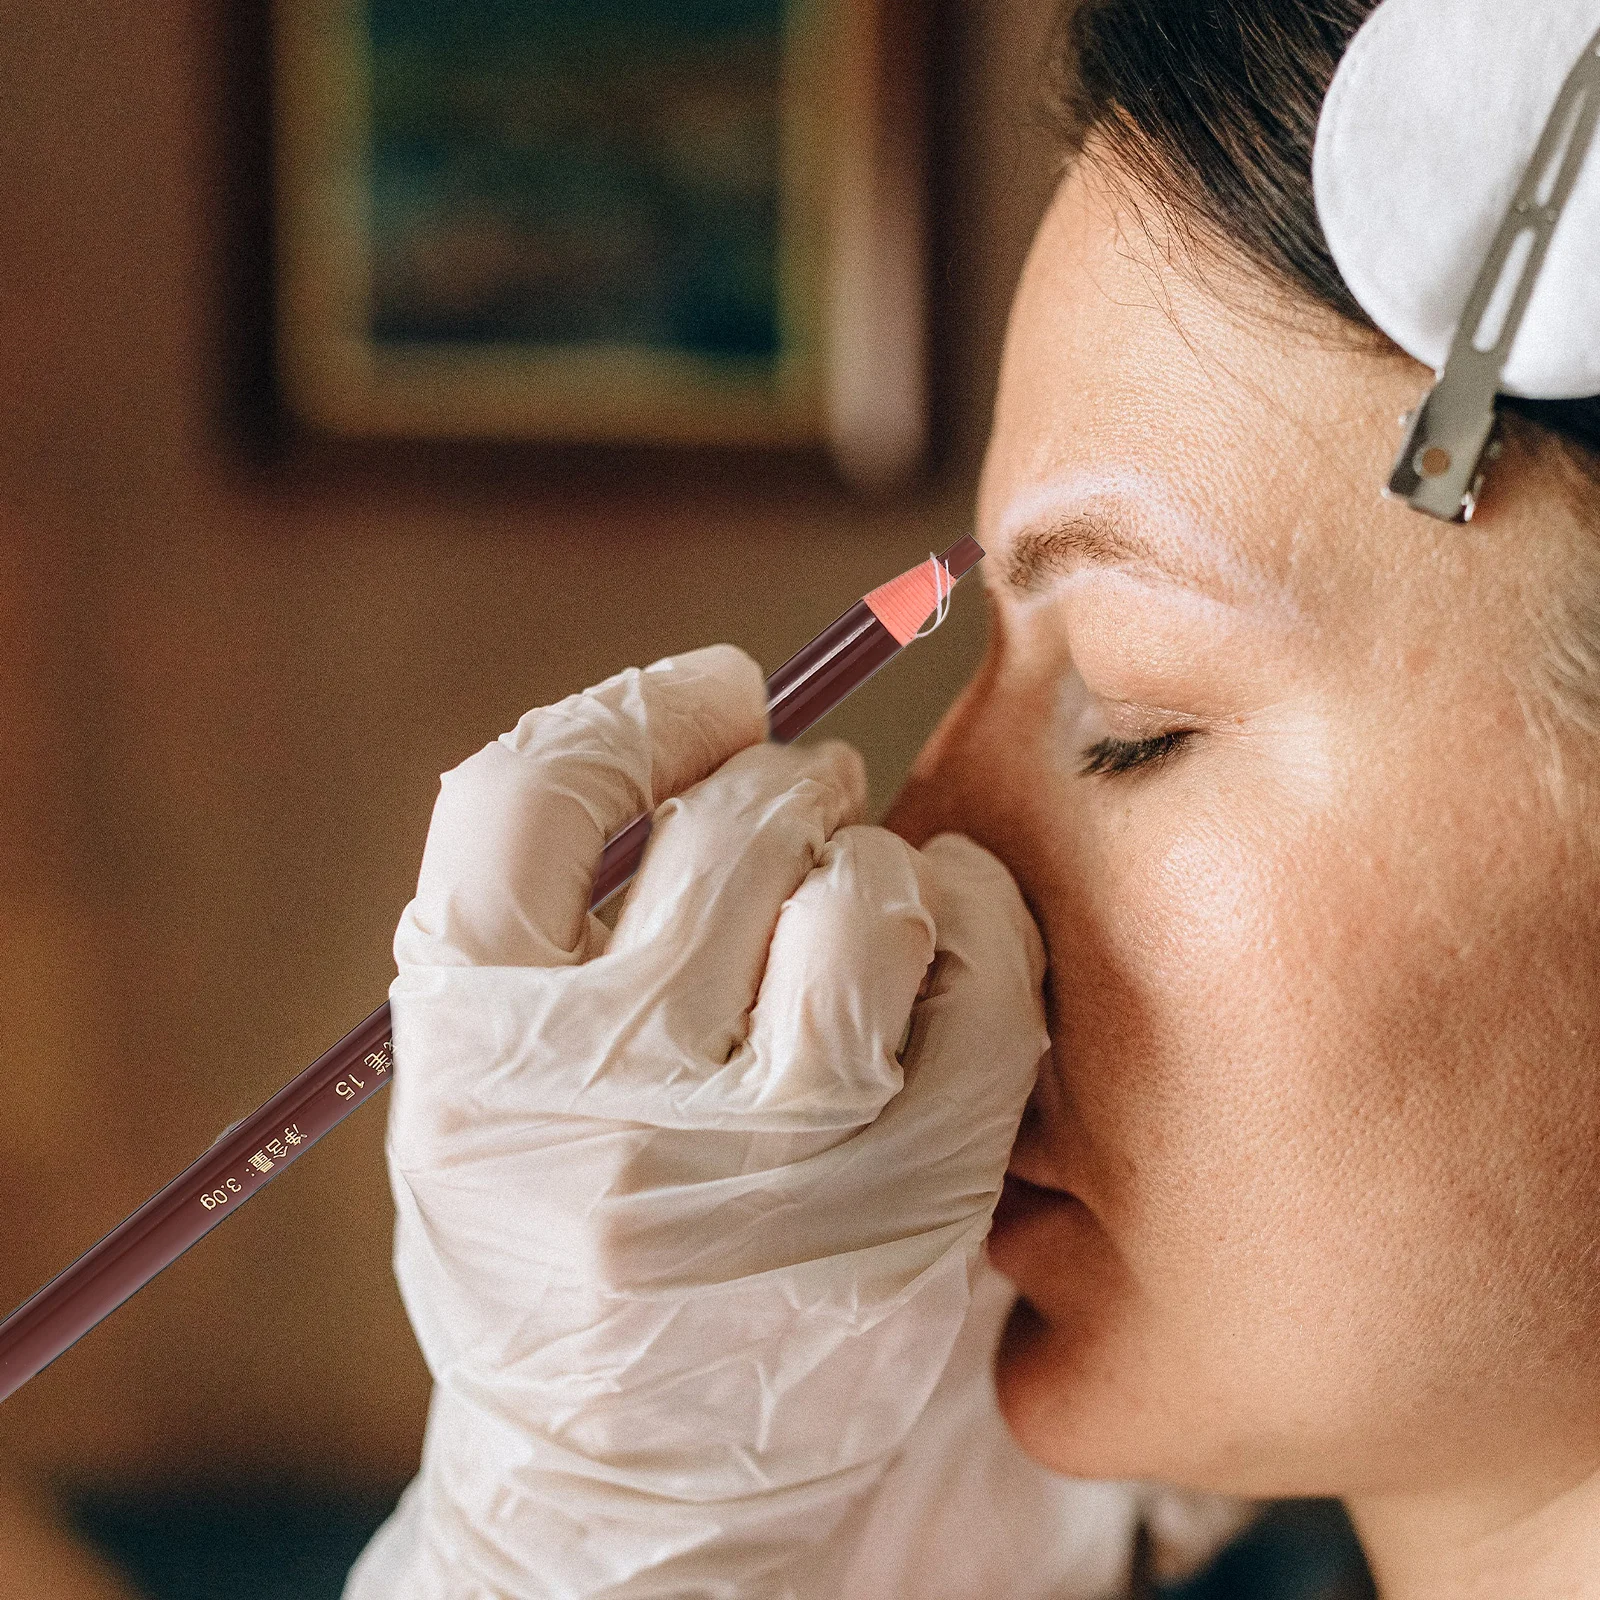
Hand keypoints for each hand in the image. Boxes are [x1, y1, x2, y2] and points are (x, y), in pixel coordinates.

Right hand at [345, 645, 1051, 1598]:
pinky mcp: (912, 1198)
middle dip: (775, 780)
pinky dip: (979, 914)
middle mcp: (614, 1096)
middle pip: (720, 831)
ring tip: (860, 880)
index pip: (530, 797)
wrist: (639, 1481)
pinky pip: (986, 985)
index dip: (635, 714)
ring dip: (870, 853)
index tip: (712, 693)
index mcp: (475, 1049)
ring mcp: (772, 1155)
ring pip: (859, 899)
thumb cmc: (556, 1236)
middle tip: (797, 794)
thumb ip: (551, 915)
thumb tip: (718, 710)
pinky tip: (951, 920)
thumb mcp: (487, 1090)